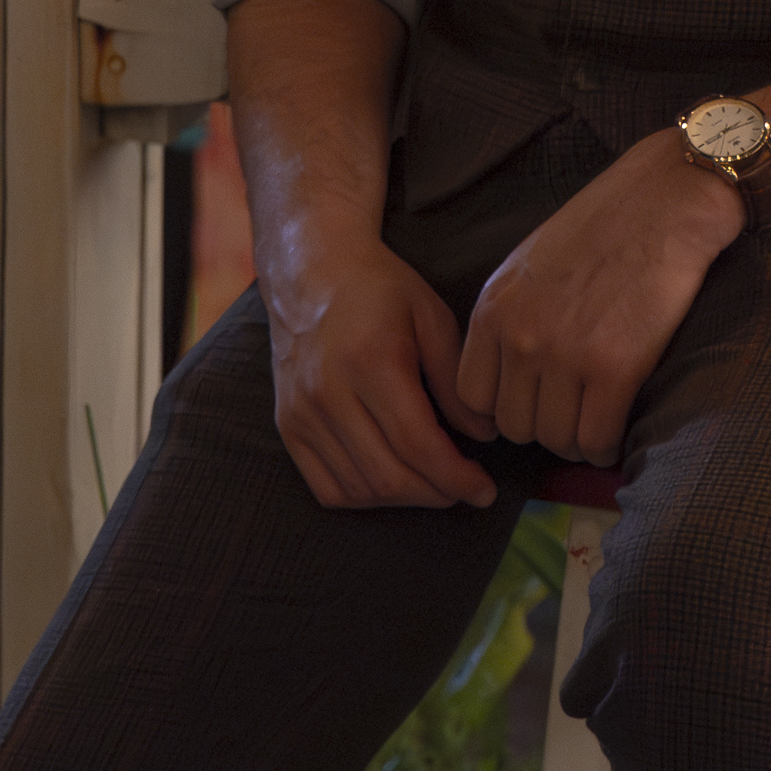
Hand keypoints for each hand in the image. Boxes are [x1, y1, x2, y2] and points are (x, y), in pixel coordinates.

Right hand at [263, 231, 495, 510]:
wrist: (313, 271)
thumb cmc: (382, 289)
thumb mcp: (432, 318)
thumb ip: (456, 381)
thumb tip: (484, 436)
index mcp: (372, 362)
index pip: (416, 443)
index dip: (455, 477)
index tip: (485, 490)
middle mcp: (329, 393)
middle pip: (388, 475)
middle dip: (436, 494)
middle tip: (467, 490)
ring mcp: (302, 413)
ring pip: (358, 489)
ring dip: (403, 500)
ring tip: (436, 485)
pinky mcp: (286, 426)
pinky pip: (326, 486)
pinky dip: (364, 497)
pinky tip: (393, 484)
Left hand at [452, 132, 744, 464]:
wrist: (666, 200)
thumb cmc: (604, 225)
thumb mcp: (529, 264)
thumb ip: (509, 318)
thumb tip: (507, 378)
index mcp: (493, 309)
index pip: (472, 398)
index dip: (502, 410)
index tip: (531, 405)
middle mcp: (520, 336)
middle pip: (515, 426)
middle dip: (543, 426)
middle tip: (572, 413)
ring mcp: (566, 354)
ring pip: (556, 439)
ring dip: (577, 441)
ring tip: (595, 423)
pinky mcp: (616, 368)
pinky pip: (598, 439)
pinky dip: (606, 446)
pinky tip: (616, 430)